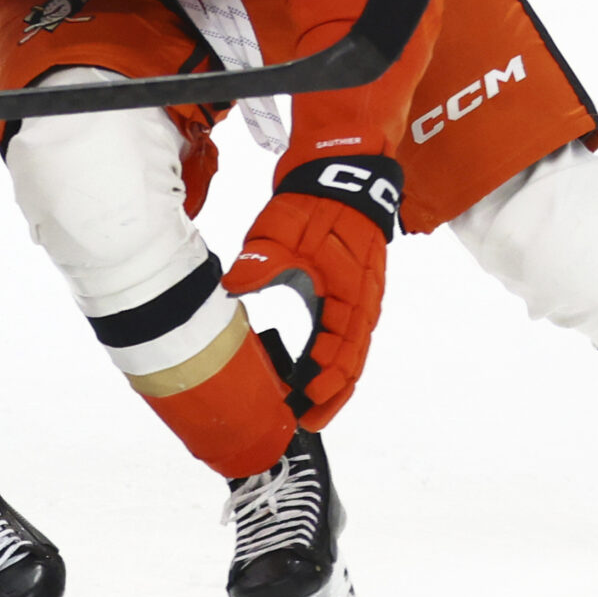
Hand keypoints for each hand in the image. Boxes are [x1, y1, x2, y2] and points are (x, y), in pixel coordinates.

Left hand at [223, 155, 401, 428]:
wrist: (341, 171)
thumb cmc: (314, 202)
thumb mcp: (283, 231)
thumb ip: (263, 264)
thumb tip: (234, 285)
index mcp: (349, 292)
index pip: (337, 352)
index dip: (320, 383)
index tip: (299, 405)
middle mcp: (363, 302)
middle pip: (351, 363)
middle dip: (330, 397)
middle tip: (306, 424)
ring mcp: (364, 298)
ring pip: (353, 354)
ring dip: (334, 383)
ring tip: (311, 410)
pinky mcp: (356, 292)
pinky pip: (349, 336)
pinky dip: (335, 360)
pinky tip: (315, 373)